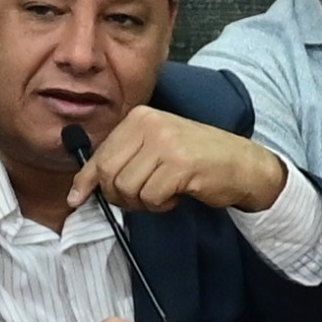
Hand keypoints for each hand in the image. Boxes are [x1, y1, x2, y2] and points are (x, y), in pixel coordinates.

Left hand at [74, 105, 288, 215]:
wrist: (245, 165)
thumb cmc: (199, 160)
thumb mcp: (155, 150)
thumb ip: (121, 162)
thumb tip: (79, 192)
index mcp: (140, 117)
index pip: (100, 154)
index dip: (87, 181)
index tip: (77, 199)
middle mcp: (150, 124)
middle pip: (109, 173)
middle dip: (120, 195)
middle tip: (142, 198)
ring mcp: (166, 143)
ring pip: (128, 188)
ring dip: (143, 202)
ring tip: (165, 192)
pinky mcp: (181, 164)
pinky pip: (151, 197)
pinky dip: (161, 205)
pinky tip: (177, 194)